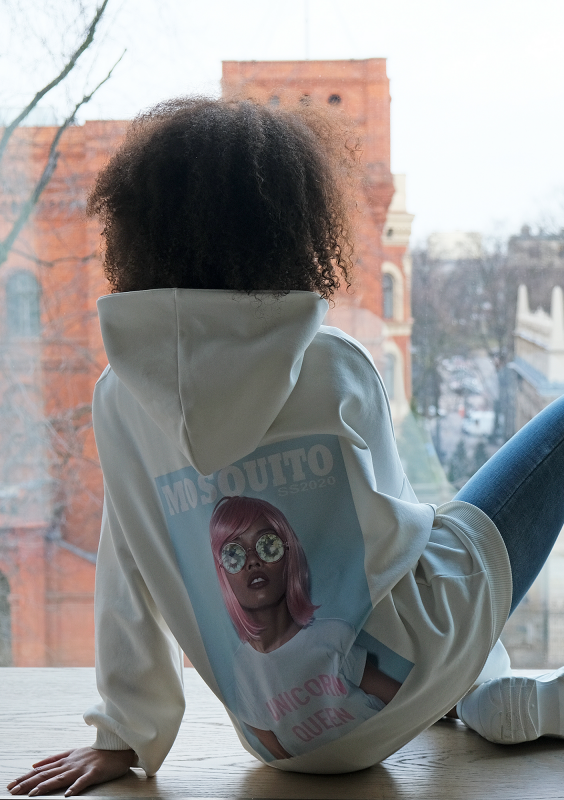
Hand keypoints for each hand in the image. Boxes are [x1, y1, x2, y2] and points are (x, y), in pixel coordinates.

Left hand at [7, 746, 135, 795]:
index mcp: (65, 759)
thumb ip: (54, 759)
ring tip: (32, 794)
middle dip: (28, 783)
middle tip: (13, 791)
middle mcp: (71, 763)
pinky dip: (75, 788)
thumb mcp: (72, 752)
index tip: (11, 784)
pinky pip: (84, 781)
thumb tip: (34, 764)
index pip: (42, 769)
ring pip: (61, 778)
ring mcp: (82, 767)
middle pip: (47, 773)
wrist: (118, 749)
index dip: (26, 777)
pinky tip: (67, 795)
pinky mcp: (95, 772)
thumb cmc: (95, 753)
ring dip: (46, 786)